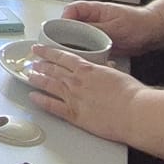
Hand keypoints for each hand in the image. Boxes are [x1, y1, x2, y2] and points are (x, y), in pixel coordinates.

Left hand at [24, 46, 143, 143]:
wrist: (134, 112)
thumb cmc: (131, 94)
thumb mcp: (118, 74)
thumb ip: (108, 68)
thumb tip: (108, 64)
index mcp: (87, 69)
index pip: (61, 56)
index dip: (47, 52)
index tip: (38, 49)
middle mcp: (76, 81)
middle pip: (52, 70)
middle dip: (40, 65)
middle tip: (32, 63)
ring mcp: (72, 97)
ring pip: (48, 85)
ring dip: (37, 79)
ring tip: (29, 76)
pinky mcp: (73, 115)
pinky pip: (52, 106)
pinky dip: (40, 101)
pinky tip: (33, 97)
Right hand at [62, 1, 163, 57]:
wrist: (153, 33)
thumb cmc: (138, 23)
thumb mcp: (115, 26)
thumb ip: (96, 28)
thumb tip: (78, 31)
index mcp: (93, 10)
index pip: (71, 10)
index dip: (63, 20)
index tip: (60, 31)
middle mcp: (93, 20)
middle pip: (71, 26)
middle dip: (65, 37)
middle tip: (63, 47)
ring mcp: (96, 32)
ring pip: (78, 39)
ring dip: (76, 47)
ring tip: (74, 55)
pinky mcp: (100, 43)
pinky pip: (88, 48)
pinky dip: (86, 54)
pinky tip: (87, 60)